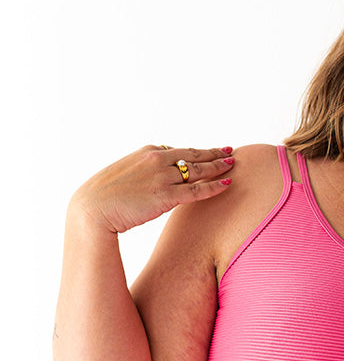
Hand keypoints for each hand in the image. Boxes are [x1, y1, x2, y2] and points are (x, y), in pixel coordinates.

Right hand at [71, 144, 235, 234]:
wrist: (92, 209)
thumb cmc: (104, 197)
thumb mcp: (125, 176)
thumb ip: (143, 173)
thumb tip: (153, 181)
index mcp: (147, 152)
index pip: (179, 151)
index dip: (197, 152)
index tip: (209, 150)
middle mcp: (157, 160)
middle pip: (194, 155)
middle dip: (213, 153)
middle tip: (229, 151)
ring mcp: (163, 177)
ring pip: (199, 170)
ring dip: (218, 167)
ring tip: (233, 164)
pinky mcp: (166, 196)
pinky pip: (196, 190)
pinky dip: (214, 187)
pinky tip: (227, 184)